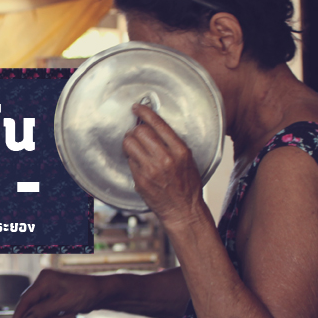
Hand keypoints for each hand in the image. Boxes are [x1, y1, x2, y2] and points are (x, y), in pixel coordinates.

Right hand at [10, 269, 104, 317]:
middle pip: (33, 307)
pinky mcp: (55, 296)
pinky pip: (49, 311)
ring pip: (42, 311)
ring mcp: (49, 290)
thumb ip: (42, 312)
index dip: (19, 315)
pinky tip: (69, 314)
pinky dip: (58, 317)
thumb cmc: (86, 293)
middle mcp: (44, 283)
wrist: (102, 293)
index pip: (25, 300)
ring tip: (68, 317)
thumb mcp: (62, 304)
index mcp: (44, 280)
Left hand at [122, 104, 205, 225]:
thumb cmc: (187, 185)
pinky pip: (129, 161)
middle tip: (136, 134)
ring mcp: (151, 170)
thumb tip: (153, 126)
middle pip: (140, 131)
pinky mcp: (140, 180)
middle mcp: (165, 159)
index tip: (137, 107)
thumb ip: (172, 143)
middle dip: (135, 130)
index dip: (144, 112)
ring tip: (134, 147)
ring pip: (129, 144)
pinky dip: (132, 159)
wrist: (184, 210)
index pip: (158, 123)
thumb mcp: (187, 159)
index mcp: (180, 150)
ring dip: (129, 142)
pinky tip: (139, 163)